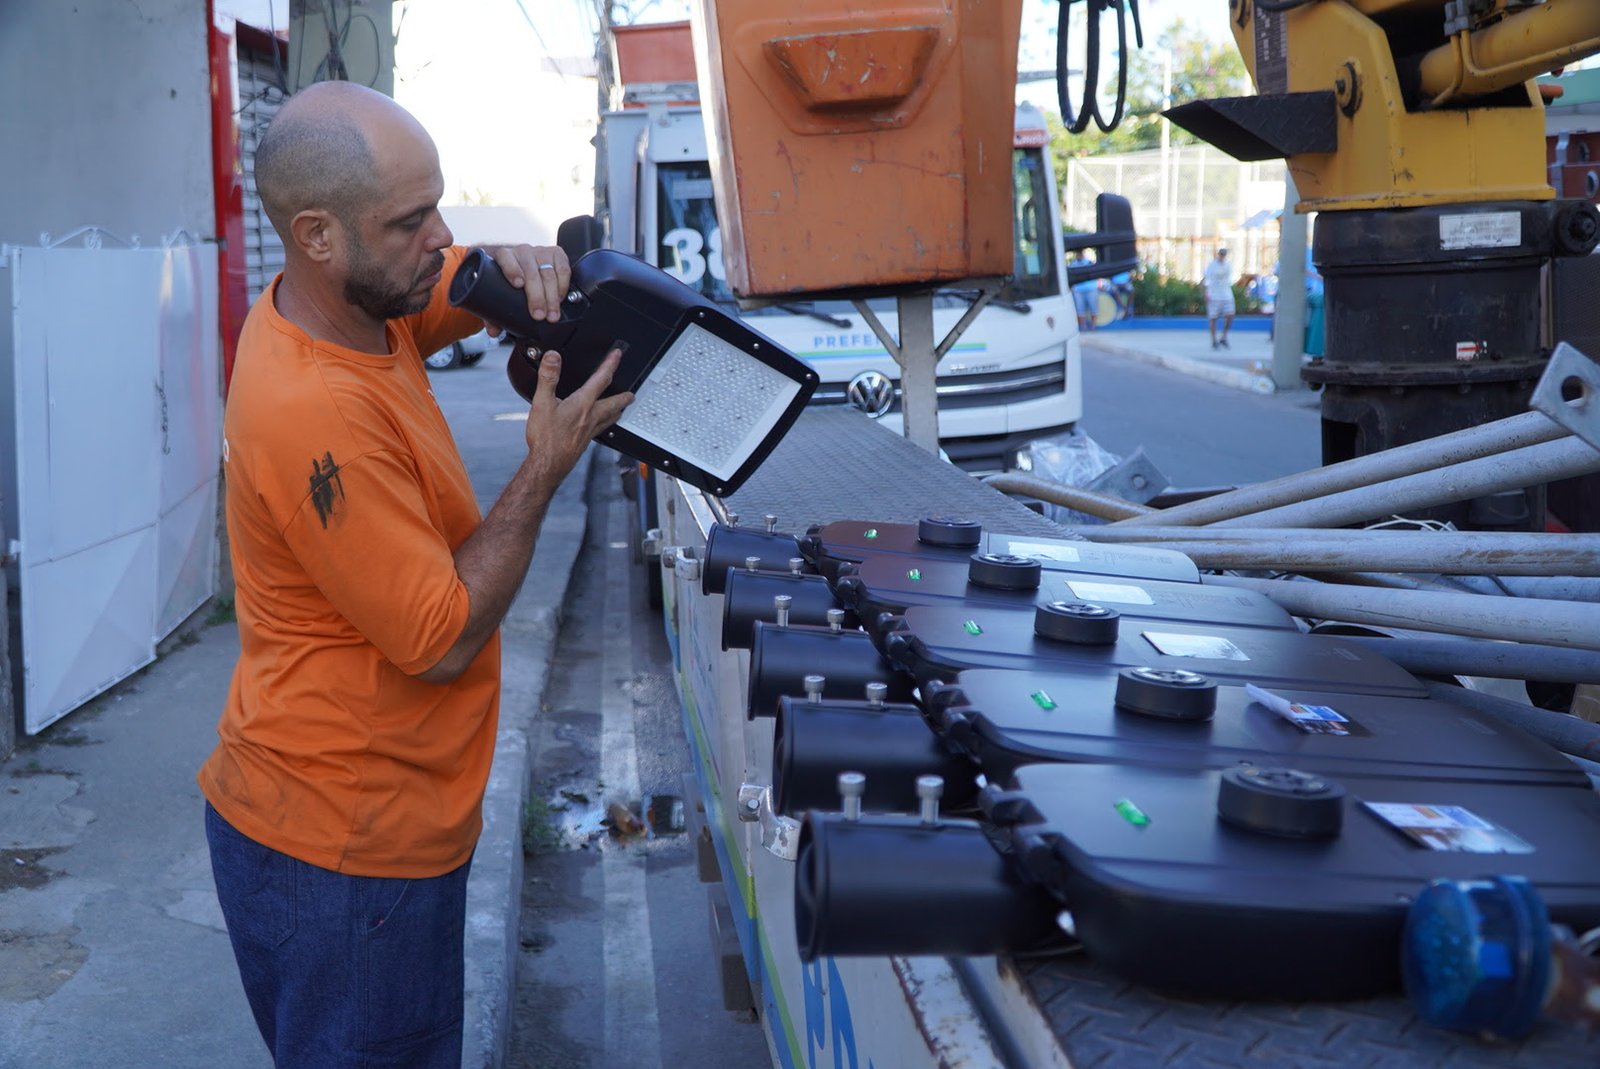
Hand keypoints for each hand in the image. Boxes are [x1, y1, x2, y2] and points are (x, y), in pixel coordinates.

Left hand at [488, 244, 570, 323]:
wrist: (524, 266)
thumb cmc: (510, 281)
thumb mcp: (499, 293)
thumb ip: (493, 312)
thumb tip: (494, 331)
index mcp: (504, 256)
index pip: (507, 259)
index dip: (512, 270)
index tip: (518, 284)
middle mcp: (522, 252)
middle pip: (532, 273)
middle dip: (537, 296)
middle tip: (539, 315)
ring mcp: (540, 252)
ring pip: (549, 274)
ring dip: (552, 297)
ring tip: (552, 314)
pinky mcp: (556, 254)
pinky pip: (563, 269)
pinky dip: (563, 286)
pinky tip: (561, 298)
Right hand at [523, 347, 633, 490]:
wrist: (548, 463)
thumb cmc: (546, 437)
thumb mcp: (542, 402)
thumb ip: (548, 377)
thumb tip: (553, 357)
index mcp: (582, 403)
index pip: (601, 379)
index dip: (610, 364)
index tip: (617, 355)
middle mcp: (591, 416)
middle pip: (614, 402)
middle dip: (624, 395)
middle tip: (632, 393)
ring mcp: (590, 430)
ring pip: (611, 417)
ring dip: (618, 410)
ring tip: (622, 407)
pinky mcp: (586, 441)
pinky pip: (602, 428)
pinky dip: (607, 422)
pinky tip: (602, 425)